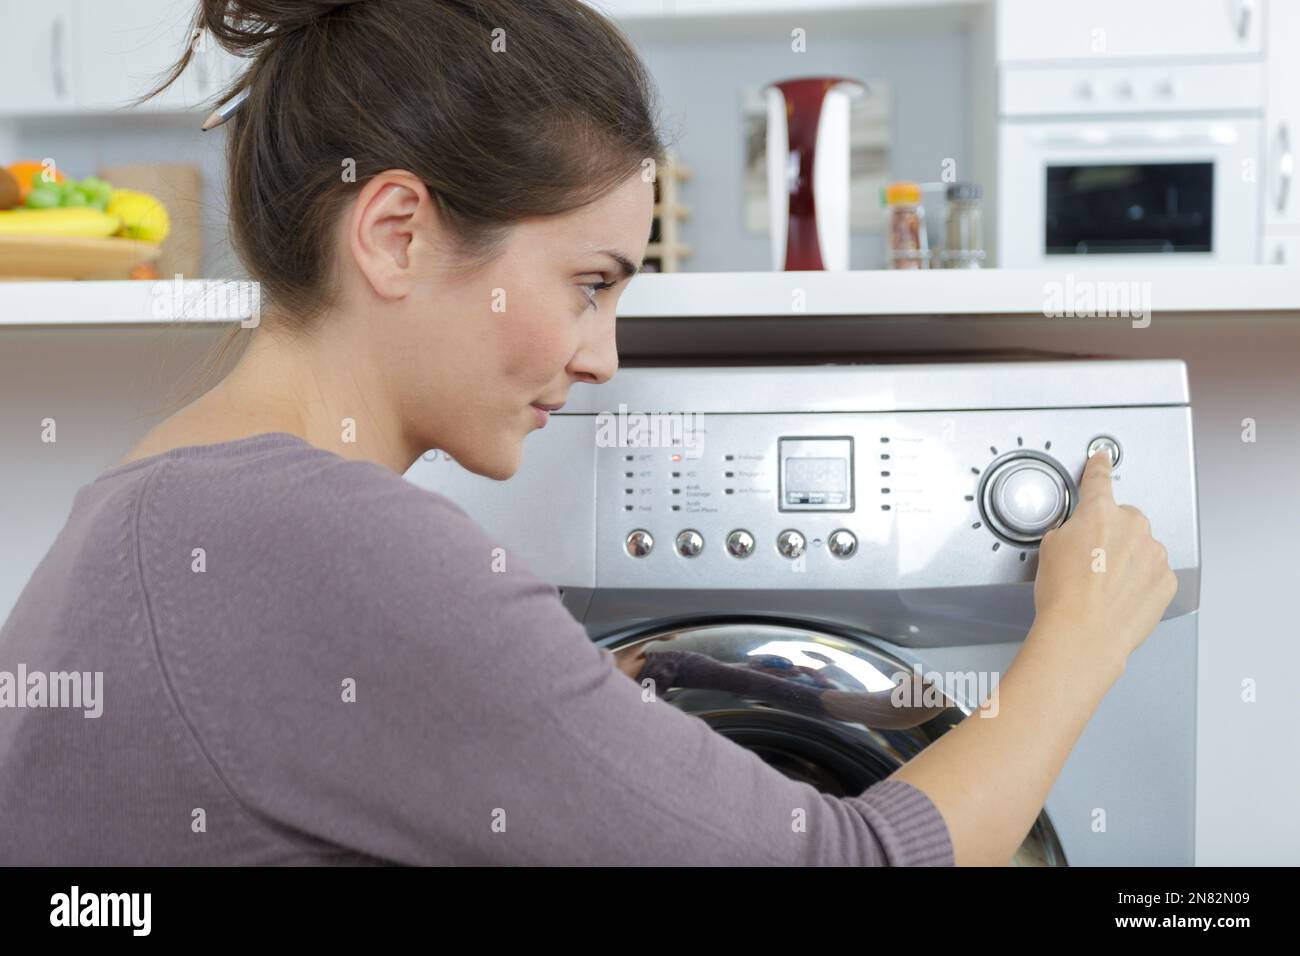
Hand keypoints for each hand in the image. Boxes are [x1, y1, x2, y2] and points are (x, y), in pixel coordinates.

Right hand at [1028, 450, 1177, 679]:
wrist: (1084, 634)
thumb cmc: (1064, 596)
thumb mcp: (1049, 549)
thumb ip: (1069, 530)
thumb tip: (1077, 535)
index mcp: (1099, 512)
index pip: (1099, 480)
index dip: (1099, 467)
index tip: (1103, 458)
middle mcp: (1133, 526)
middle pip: (1124, 519)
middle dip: (1110, 534)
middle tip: (1088, 561)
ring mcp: (1153, 553)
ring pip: (1140, 547)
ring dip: (1126, 560)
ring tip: (1101, 585)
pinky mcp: (1166, 580)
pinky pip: (1153, 572)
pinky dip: (1139, 582)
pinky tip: (1118, 596)